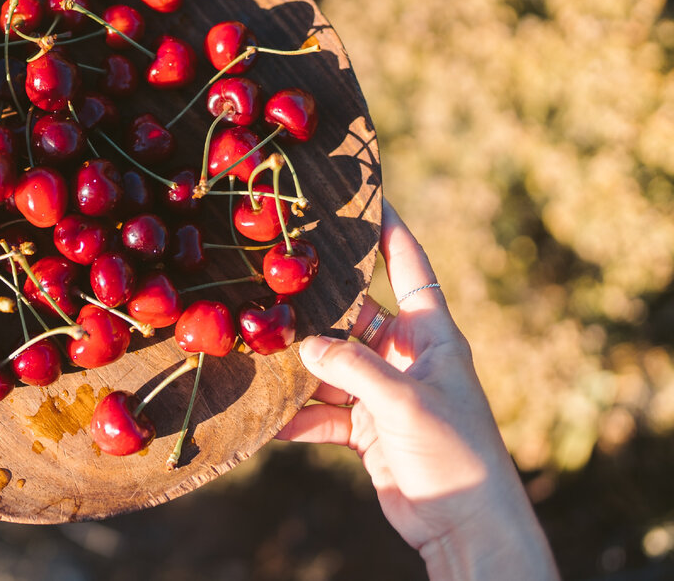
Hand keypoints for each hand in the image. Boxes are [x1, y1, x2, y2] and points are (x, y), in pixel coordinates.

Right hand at [278, 200, 557, 579]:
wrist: (465, 524)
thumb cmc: (453, 450)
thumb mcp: (403, 399)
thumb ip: (351, 366)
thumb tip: (304, 345)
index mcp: (430, 336)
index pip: (410, 269)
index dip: (391, 233)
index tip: (367, 199)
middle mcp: (405, 357)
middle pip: (355, 317)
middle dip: (318, 305)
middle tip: (274, 279)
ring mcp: (384, 393)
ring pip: (331, 365)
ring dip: (300, 366)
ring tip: (259, 353)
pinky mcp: (367, 429)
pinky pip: (324, 412)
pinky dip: (299, 417)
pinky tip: (271, 421)